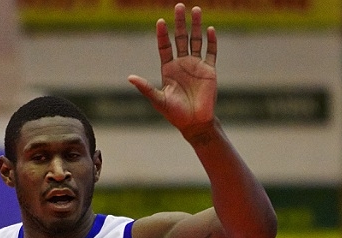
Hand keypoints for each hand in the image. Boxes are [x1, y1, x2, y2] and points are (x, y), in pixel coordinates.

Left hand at [128, 3, 217, 138]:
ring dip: (196, 26)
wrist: (194, 123)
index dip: (163, 34)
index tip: (160, 21)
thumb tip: (130, 77)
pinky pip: (211, 52)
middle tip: (179, 6)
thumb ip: (145, 87)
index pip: (165, 46)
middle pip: (180, 38)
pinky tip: (210, 29)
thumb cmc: (175, 114)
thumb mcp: (158, 99)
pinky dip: (211, 41)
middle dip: (179, 23)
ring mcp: (196, 65)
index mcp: (169, 69)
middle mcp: (182, 64)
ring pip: (196, 40)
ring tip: (196, 9)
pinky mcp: (209, 70)